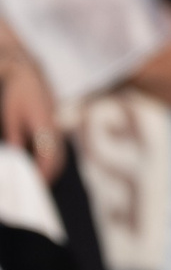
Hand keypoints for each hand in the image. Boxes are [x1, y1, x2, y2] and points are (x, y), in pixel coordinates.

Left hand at [0, 56, 63, 181]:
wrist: (29, 76)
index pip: (48, 158)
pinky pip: (57, 152)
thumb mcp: (11, 117)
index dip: (42, 175)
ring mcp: (58, 130)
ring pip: (59, 158)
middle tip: (33, 194)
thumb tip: (17, 162)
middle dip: (47, 179)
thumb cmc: (19, 95)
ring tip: (35, 186)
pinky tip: (38, 170)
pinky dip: (50, 164)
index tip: (33, 188)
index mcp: (45, 127)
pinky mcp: (55, 130)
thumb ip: (15, 139)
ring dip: (50, 172)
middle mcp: (56, 131)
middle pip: (57, 162)